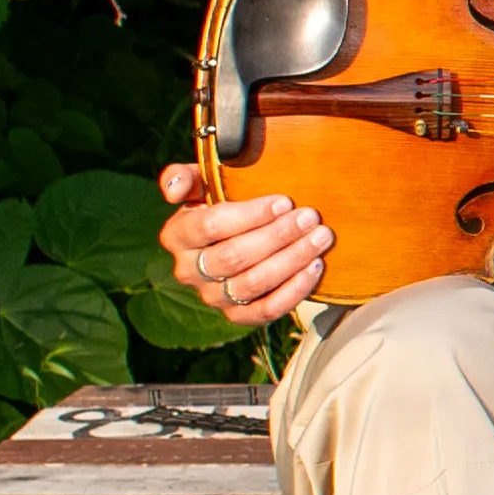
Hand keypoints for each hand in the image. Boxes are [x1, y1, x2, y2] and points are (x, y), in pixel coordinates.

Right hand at [157, 159, 330, 325]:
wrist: (236, 237)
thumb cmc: (221, 202)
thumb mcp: (202, 183)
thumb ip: (185, 177)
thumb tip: (173, 190)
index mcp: (176, 235)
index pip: (211, 225)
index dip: (250, 215)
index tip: (284, 201)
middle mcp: (188, 271)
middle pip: (234, 256)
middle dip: (277, 235)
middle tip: (309, 217)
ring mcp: (212, 297)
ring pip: (253, 283)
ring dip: (292, 260)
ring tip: (320, 238)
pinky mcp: (237, 316)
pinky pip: (267, 310)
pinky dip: (294, 290)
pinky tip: (315, 266)